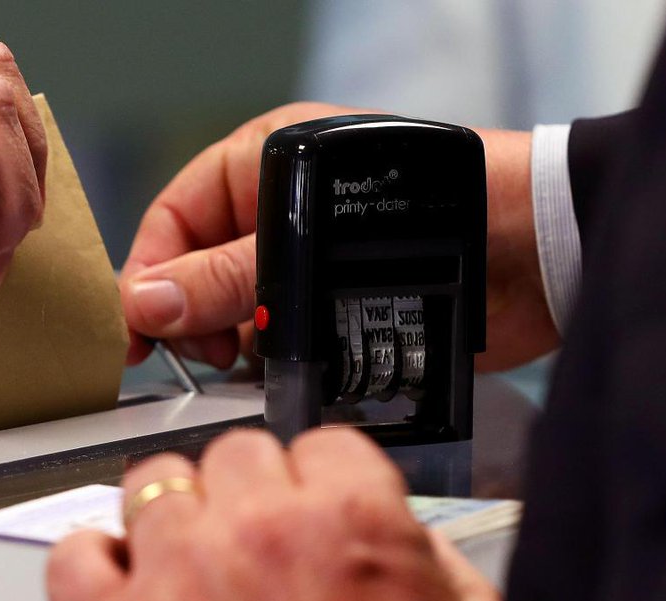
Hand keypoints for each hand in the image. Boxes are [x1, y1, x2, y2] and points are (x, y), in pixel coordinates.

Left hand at [48, 428, 491, 600]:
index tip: (314, 507)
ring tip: (188, 565)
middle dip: (248, 497)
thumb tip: (415, 548)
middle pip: (237, 456)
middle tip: (256, 548)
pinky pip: (76, 556)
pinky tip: (119, 588)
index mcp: (353, 526)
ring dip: (172, 517)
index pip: (324, 447)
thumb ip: (439, 573)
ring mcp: (179, 576)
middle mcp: (260, 533)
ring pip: (154, 483)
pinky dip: (92, 564)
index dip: (321, 483)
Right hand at [120, 103, 555, 369]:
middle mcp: (276, 209)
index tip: (132, 331)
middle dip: (193, 313)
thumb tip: (142, 305)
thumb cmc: (422, 215)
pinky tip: (277, 372)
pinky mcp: (334, 301)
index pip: (174, 216)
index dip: (147, 272)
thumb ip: (221, 279)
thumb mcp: (300, 245)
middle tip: (200, 355)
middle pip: (199, 267)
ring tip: (249, 361)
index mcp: (261, 163)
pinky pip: (279, 332)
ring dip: (233, 340)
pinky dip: (269, 356)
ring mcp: (305, 257)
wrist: (534, 250)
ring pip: (237, 307)